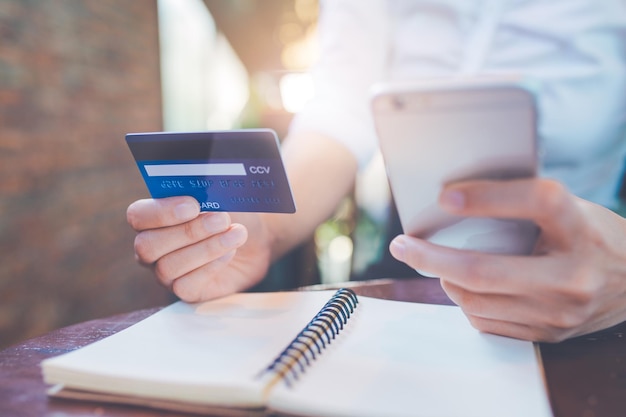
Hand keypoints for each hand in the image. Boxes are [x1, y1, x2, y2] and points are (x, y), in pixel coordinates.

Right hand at [127, 196, 271, 301]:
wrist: (255, 240)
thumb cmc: (232, 214)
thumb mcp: (222, 197)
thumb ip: (207, 192)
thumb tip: (205, 189)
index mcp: (153, 218)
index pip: (138, 216)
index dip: (162, 212)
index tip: (194, 206)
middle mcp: (153, 247)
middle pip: (148, 246)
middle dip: (188, 232)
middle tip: (222, 220)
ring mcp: (166, 272)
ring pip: (168, 267)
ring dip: (206, 248)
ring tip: (236, 234)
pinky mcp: (186, 291)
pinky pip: (185, 286)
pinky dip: (211, 267)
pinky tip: (230, 253)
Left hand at [389, 178, 625, 341]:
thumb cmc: (593, 236)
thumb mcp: (572, 208)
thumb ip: (524, 204)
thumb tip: (457, 199)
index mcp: (581, 228)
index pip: (536, 202)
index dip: (486, 198)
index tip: (444, 197)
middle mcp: (573, 275)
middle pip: (484, 270)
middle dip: (430, 258)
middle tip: (401, 246)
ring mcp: (560, 312)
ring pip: (476, 301)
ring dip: (444, 280)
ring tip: (434, 262)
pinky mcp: (548, 334)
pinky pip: (486, 322)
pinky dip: (465, 302)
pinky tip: (463, 286)